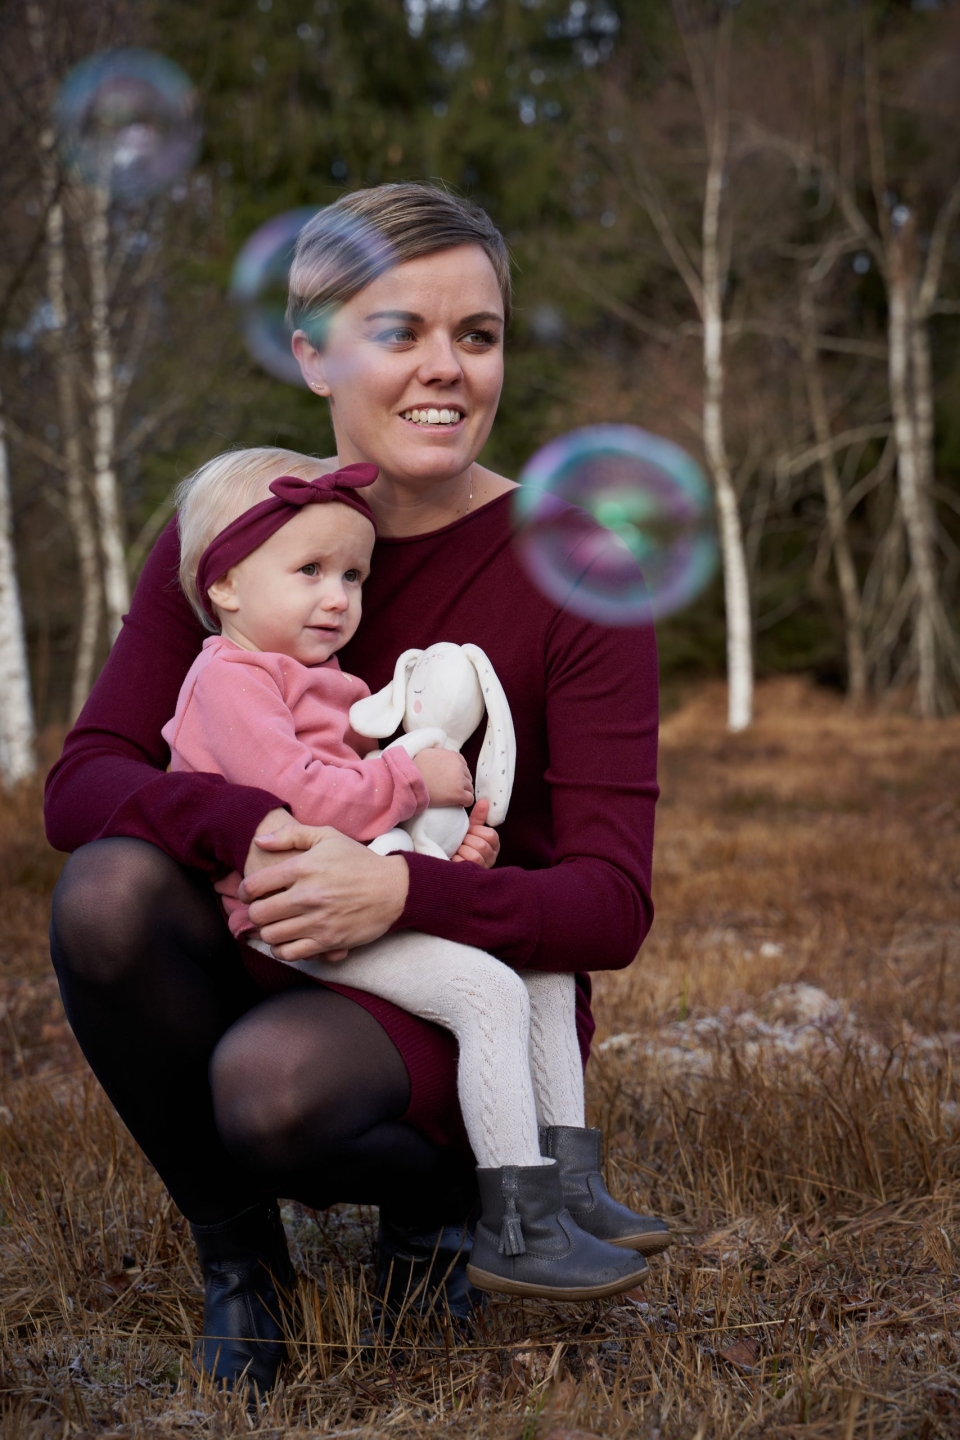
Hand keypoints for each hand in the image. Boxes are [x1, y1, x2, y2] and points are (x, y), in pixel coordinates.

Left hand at [239, 820, 409, 961]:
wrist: (393, 889)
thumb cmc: (359, 861)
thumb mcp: (328, 837)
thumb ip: (291, 835)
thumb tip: (260, 842)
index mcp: (303, 867)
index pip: (254, 885)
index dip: (244, 892)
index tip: (248, 895)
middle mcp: (307, 895)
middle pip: (258, 914)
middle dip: (254, 913)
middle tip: (261, 911)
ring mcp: (317, 921)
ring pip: (271, 935)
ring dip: (267, 931)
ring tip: (274, 925)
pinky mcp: (328, 941)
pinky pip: (290, 954)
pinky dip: (282, 950)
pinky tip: (286, 941)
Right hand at [413, 748, 474, 806]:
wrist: (409, 784)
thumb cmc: (414, 770)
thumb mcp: (426, 753)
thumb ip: (438, 752)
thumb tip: (441, 750)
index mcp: (452, 755)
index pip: (463, 765)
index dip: (457, 773)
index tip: (450, 780)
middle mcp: (458, 766)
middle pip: (467, 776)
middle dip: (461, 783)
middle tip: (450, 789)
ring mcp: (459, 779)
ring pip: (469, 788)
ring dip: (463, 793)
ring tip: (452, 797)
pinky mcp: (458, 793)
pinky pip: (470, 799)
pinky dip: (465, 802)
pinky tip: (458, 804)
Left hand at [452, 799, 499, 868]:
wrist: (447, 860)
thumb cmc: (463, 844)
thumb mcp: (471, 830)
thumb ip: (478, 818)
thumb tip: (484, 801)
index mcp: (494, 845)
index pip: (491, 835)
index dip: (477, 831)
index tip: (468, 831)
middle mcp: (491, 858)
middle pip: (482, 846)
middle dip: (467, 841)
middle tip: (460, 841)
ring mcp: (482, 868)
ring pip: (475, 856)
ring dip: (462, 850)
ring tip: (457, 850)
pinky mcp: (471, 877)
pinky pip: (466, 866)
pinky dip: (457, 860)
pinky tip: (454, 859)